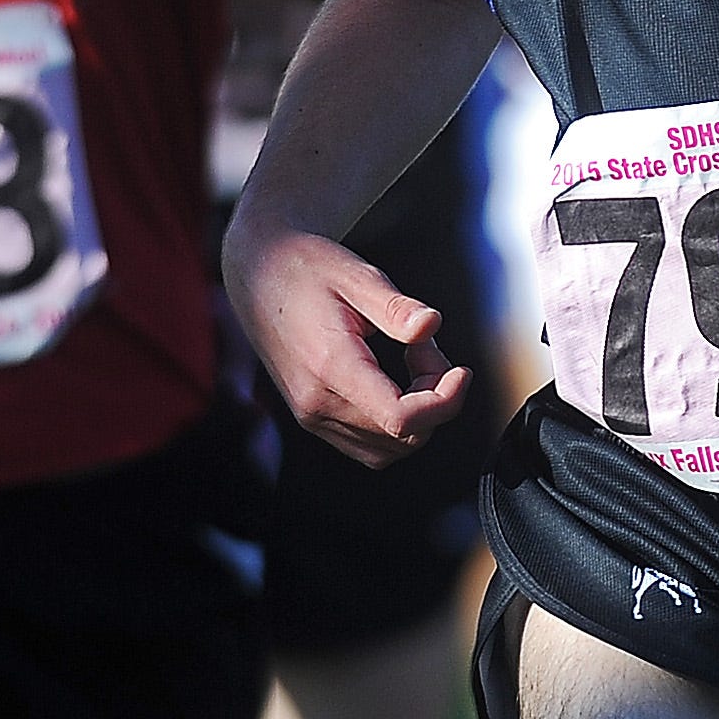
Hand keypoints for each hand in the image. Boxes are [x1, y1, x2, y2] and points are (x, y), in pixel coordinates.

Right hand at [222, 214, 470, 467]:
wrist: (257, 272)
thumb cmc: (305, 267)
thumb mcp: (357, 274)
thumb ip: (396, 306)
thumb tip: (430, 325)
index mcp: (331, 366)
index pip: (400, 418)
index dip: (444, 402)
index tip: (460, 371)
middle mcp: (317, 402)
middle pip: (401, 438)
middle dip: (434, 400)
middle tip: (427, 349)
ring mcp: (311, 414)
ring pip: (387, 450)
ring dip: (417, 415)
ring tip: (413, 362)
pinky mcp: (311, 416)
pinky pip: (366, 444)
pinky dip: (394, 423)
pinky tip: (395, 380)